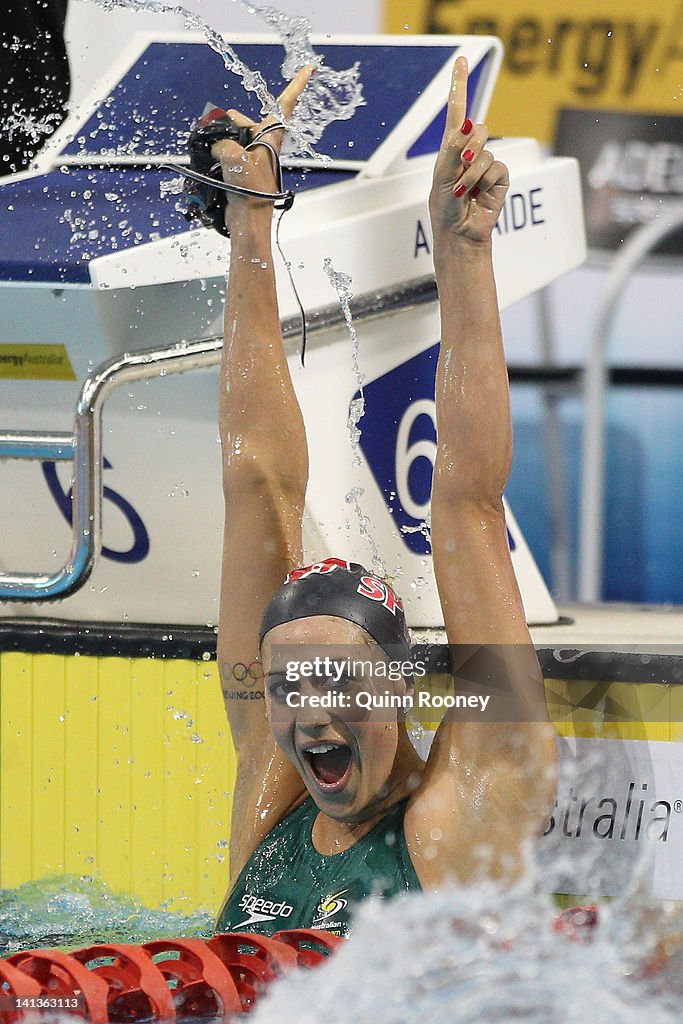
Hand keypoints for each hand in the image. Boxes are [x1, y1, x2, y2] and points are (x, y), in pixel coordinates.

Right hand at [211, 65, 315, 226]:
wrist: (248, 224)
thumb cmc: (250, 195)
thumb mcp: (233, 158)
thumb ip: (223, 142)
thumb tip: (217, 148)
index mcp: (271, 137)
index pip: (285, 104)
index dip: (297, 85)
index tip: (310, 68)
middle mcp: (263, 144)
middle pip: (239, 120)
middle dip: (226, 127)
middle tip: (225, 152)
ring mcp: (252, 157)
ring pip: (229, 138)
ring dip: (219, 146)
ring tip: (221, 166)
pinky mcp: (241, 170)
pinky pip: (224, 154)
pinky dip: (216, 157)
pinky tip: (213, 166)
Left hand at [429, 57, 508, 243]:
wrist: (459, 233)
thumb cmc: (445, 208)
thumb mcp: (442, 178)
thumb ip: (453, 150)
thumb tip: (467, 124)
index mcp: (451, 147)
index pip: (456, 110)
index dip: (459, 85)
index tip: (460, 60)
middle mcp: (469, 151)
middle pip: (477, 127)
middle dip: (469, 146)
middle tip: (460, 169)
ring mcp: (486, 163)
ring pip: (486, 151)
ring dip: (472, 173)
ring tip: (464, 192)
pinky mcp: (500, 178)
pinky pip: (497, 167)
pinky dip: (484, 181)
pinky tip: (479, 195)